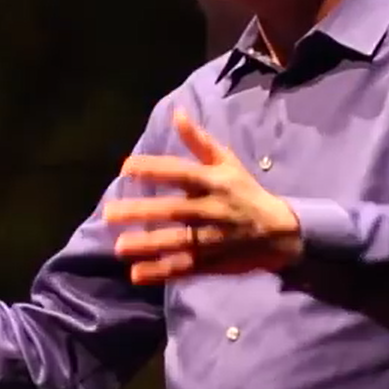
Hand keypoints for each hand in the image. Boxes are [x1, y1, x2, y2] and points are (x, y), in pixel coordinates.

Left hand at [103, 109, 302, 283]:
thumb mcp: (228, 163)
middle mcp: (212, 210)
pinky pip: (184, 268)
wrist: (280, 233)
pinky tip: (137, 274)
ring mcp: (212, 239)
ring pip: (176, 243)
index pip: (182, 173)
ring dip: (147, 246)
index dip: (155, 169)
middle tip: (109, 213)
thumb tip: (177, 113)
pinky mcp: (212, 262)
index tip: (127, 168)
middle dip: (141, 212)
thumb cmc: (246, 193)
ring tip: (119, 247)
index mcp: (214, 183)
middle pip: (173, 211)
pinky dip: (161, 272)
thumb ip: (199, 141)